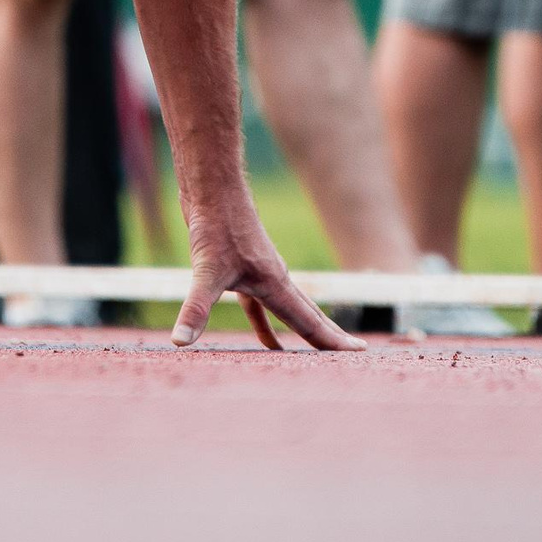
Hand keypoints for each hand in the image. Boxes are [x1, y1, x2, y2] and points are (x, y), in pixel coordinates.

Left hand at [172, 194, 362, 351]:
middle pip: (309, 315)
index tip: (361, 352)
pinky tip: (264, 338)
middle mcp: (275, 279)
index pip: (310, 323)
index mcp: (276, 284)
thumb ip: (195, 309)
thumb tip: (180, 341)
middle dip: (329, 337)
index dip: (333, 341)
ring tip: (310, 354)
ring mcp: (260, 272)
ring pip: (287, 309)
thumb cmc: (215, 225)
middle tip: (355, 353)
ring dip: (300, 330)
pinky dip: (263, 322)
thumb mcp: (205, 271)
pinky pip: (259, 305)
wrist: (212, 187)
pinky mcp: (241, 267)